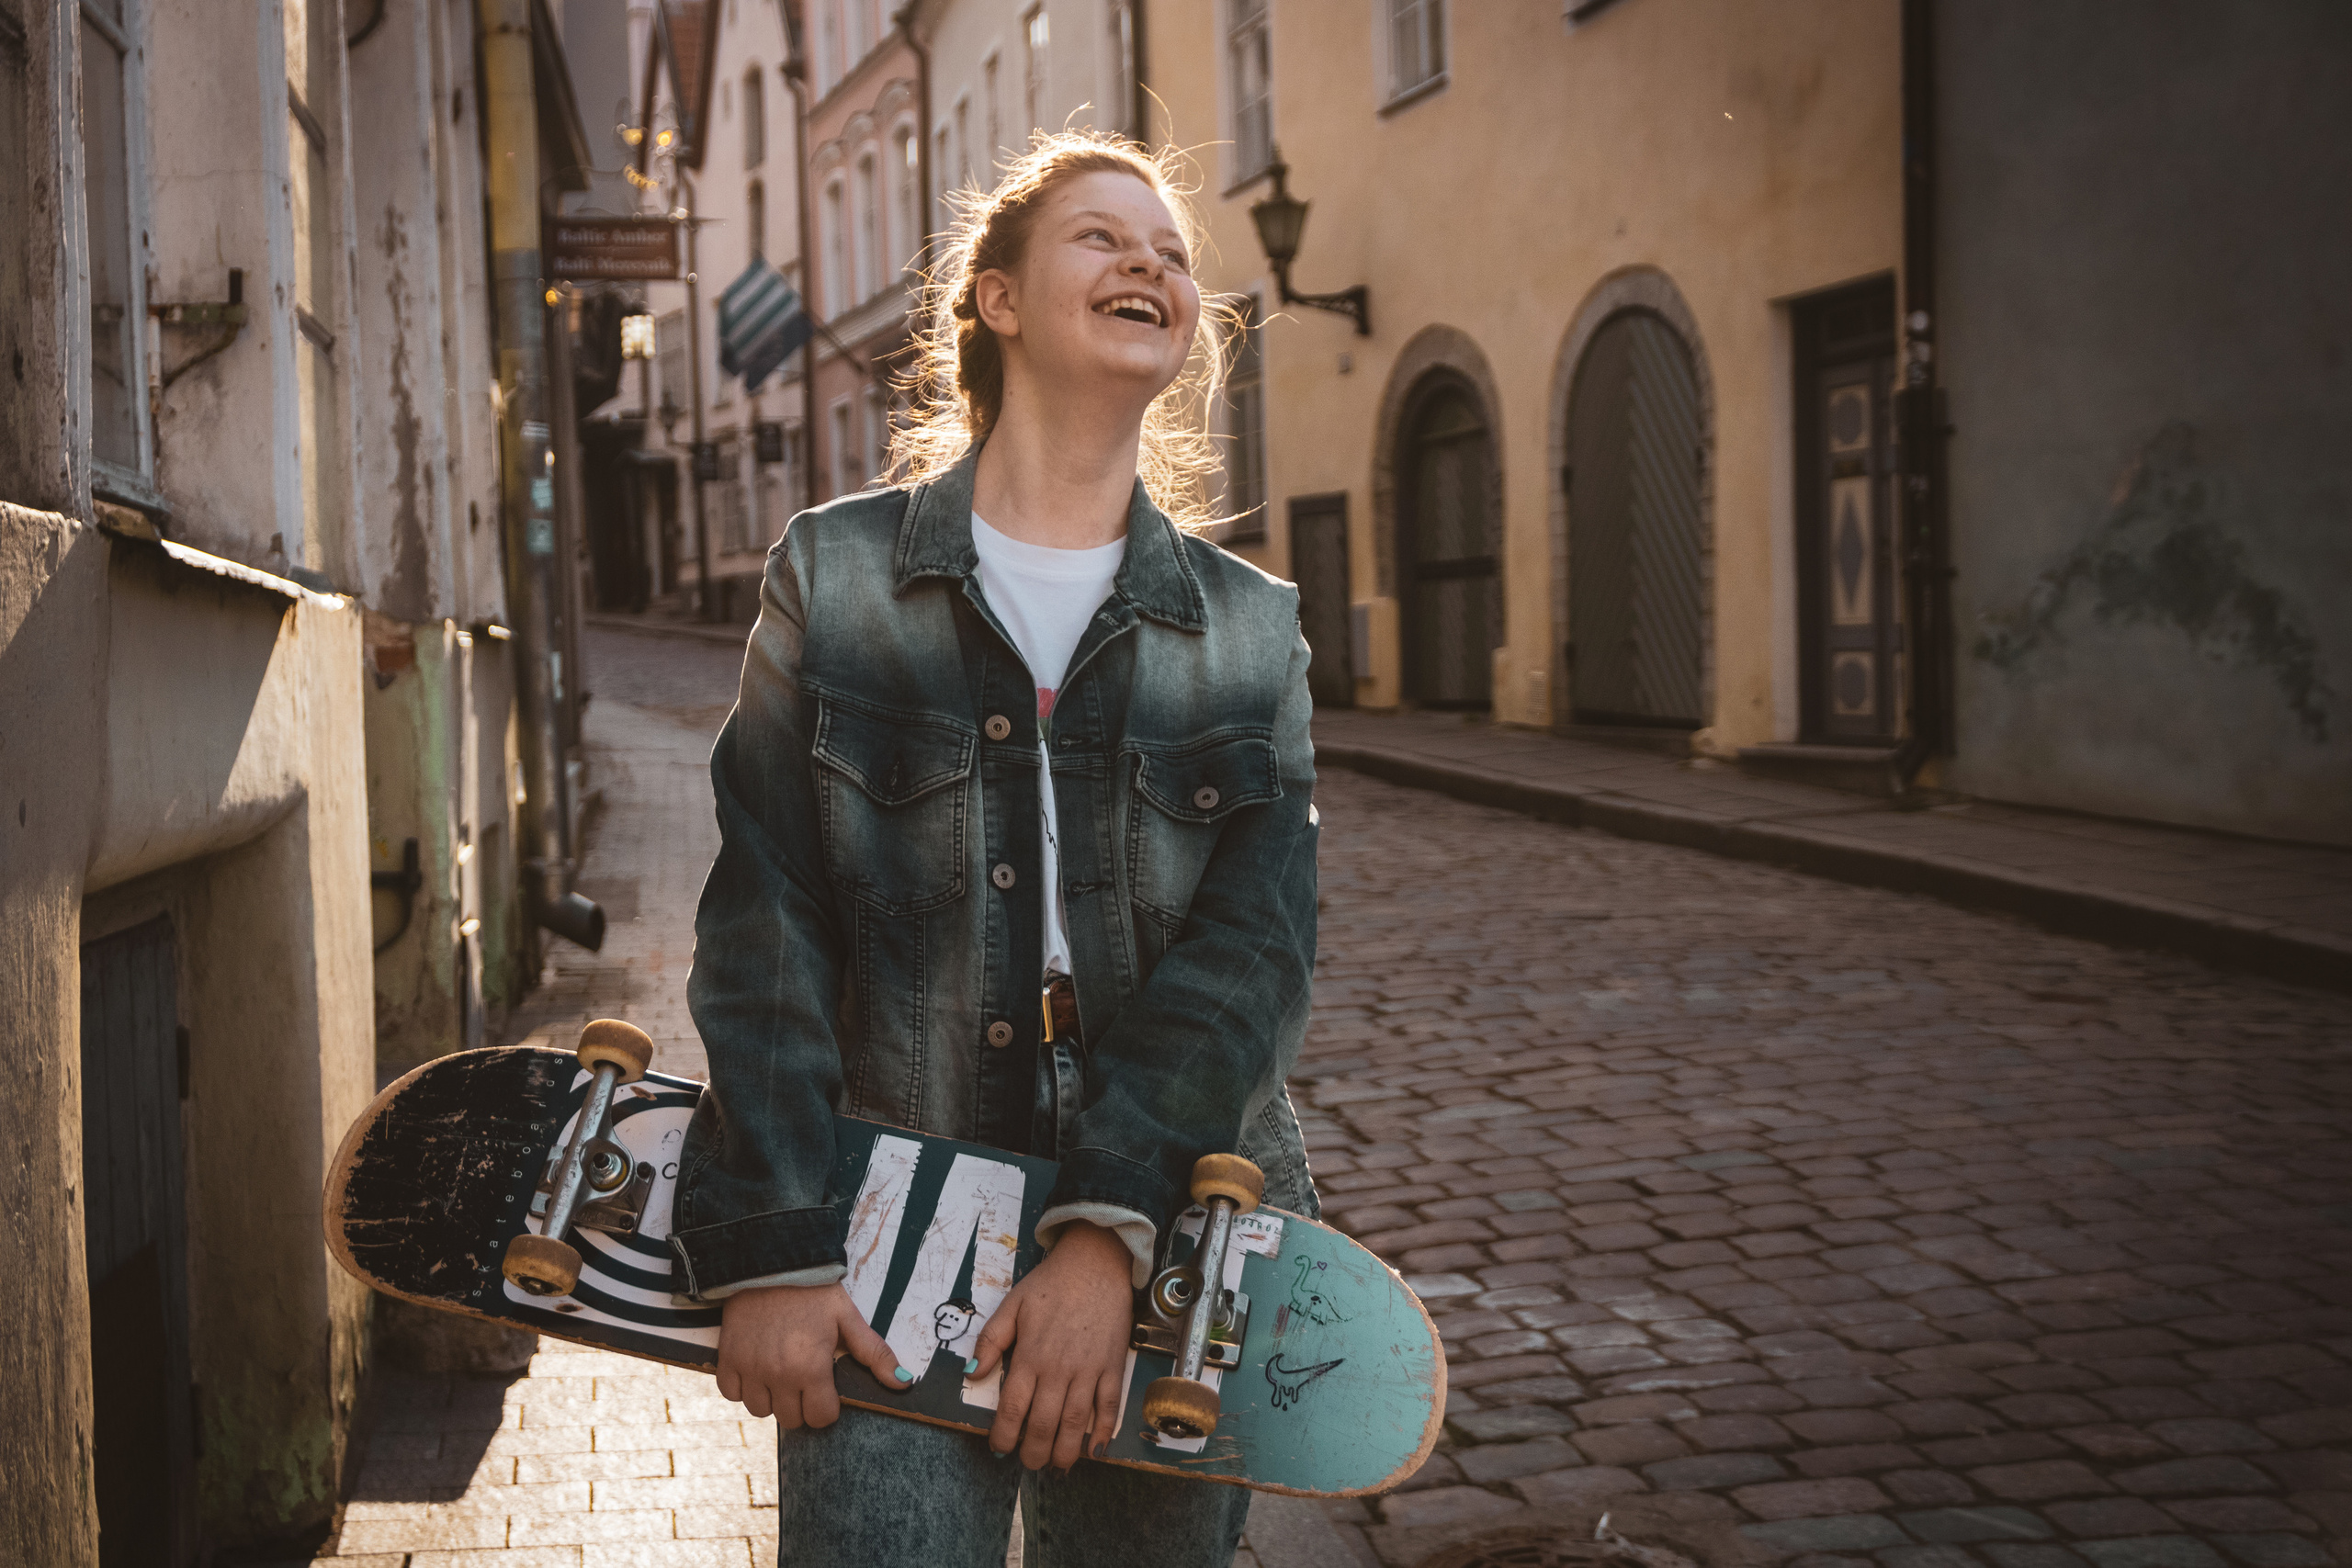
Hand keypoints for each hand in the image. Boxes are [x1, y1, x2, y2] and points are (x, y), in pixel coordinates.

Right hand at [715, 1282, 906, 1429]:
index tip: (826, 1387)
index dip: (827, 1406)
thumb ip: (875, 1354)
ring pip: (761, 1411)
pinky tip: (757, 1368)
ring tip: (780, 1372)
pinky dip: (744, 1387)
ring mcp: (750, 1369)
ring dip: (772, 1398)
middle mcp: (778, 1375)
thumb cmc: (814, 1291)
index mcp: (811, 1368)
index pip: (821, 1419)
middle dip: (801, 1404)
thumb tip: (904, 1384)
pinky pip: (732, 1395)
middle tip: (804, 1377)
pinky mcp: (728, 1359)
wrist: (771, 1263)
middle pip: (792, 1420)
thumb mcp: (848, 1319)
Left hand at [971, 1220, 1133, 1470]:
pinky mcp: (1112, 1366)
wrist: (1096, 1262)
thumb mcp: (1012, 1305)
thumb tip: (972, 1373)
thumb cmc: (1051, 1284)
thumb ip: (991, 1340)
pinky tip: (1095, 1449)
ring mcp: (1089, 1369)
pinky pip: (1109, 1405)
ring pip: (1076, 1422)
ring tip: (1058, 1466)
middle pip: (1044, 1423)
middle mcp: (1059, 1368)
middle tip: (1029, 1463)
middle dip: (1034, 1451)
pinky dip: (1104, 1430)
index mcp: (1030, 1355)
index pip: (1013, 1407)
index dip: (1005, 1435)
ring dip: (1066, 1450)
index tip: (1000, 1448)